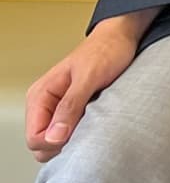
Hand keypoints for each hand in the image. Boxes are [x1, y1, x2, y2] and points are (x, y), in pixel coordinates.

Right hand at [25, 9, 156, 161]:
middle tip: (88, 128)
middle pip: (43, 145)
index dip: (53, 143)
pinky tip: (98, 122)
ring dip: (76, 139)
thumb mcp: (89, 77)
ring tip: (94, 121)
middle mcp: (46, 105)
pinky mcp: (76, 111)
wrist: (122, 37)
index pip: (34, 139)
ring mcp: (61, 110)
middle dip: (63, 144)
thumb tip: (54, 137)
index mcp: (40, 96)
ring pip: (58, 142)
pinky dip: (85, 133)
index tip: (76, 134)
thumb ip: (70, 105)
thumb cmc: (106, 50)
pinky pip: (73, 134)